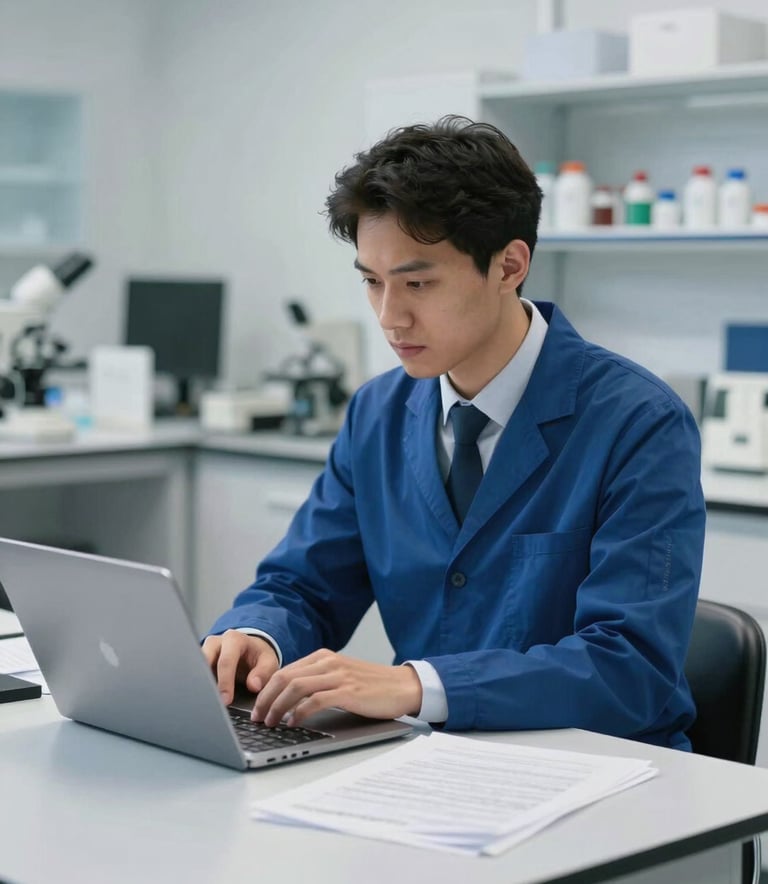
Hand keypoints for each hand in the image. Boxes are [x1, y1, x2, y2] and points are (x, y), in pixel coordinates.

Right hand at [201, 630, 278, 705]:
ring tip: (204, 702)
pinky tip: (201, 698)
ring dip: (199, 684)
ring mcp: (205, 651)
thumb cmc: (259, 656)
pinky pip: (194, 673)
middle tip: (211, 703)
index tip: (226, 700)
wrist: (251, 651)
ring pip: (194, 667)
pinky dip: (197, 685)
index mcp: (234, 639)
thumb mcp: (269, 662)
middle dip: (206, 683)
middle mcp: (216, 642)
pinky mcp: (199, 661)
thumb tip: (253, 685)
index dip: (225, 682)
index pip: (225, 661)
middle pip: (204, 661)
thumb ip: (264, 672)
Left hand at [252, 649, 422, 726]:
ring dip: (278, 706)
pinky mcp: (348, 691)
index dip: (266, 690)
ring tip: (271, 722)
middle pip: (285, 677)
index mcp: (324, 657)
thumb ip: (318, 681)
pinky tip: (294, 722)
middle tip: (258, 717)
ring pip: (296, 687)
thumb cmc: (372, 686)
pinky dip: (300, 712)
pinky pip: (316, 700)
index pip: (285, 671)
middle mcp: (328, 662)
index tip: (257, 707)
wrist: (403, 686)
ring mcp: (338, 675)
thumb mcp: (340, 676)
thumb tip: (288, 699)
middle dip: (266, 698)